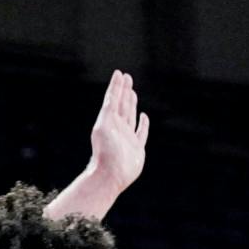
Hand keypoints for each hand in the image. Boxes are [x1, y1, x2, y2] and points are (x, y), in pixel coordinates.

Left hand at [86, 70, 150, 195]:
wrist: (110, 176)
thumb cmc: (105, 152)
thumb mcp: (104, 127)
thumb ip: (108, 111)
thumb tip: (111, 97)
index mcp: (108, 121)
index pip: (113, 98)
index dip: (116, 86)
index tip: (119, 73)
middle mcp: (117, 127)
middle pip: (122, 104)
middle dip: (124, 90)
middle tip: (126, 77)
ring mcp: (127, 137)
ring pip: (130, 115)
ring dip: (131, 103)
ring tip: (132, 92)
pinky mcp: (136, 148)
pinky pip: (141, 132)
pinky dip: (142, 123)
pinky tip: (144, 117)